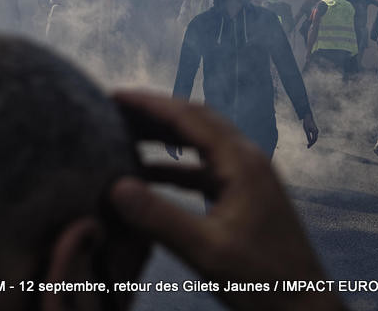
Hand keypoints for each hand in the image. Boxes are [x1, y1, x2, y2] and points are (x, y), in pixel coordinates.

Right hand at [110, 91, 346, 310]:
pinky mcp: (245, 196)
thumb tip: (115, 186)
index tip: (114, 96)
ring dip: (164, 137)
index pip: (189, 116)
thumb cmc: (263, 281)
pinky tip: (148, 176)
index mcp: (242, 162)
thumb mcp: (206, 250)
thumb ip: (159, 217)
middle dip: (154, 112)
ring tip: (125, 135)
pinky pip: (204, 168)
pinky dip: (175, 165)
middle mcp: (247, 159)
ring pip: (200, 142)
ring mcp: (248, 177)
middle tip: (115, 110)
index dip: (149, 103)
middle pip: (196, 121)